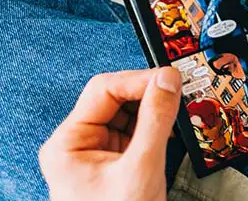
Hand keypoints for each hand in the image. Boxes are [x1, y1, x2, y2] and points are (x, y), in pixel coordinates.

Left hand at [39, 68, 181, 200]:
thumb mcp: (140, 169)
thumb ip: (155, 121)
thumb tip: (167, 80)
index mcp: (68, 142)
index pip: (103, 90)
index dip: (138, 81)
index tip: (170, 79)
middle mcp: (78, 144)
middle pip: (116, 99)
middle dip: (148, 94)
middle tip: (178, 92)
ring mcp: (97, 154)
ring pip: (128, 114)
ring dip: (154, 110)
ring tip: (177, 112)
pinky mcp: (115, 163)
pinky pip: (136, 132)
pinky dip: (155, 128)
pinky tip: (170, 132)